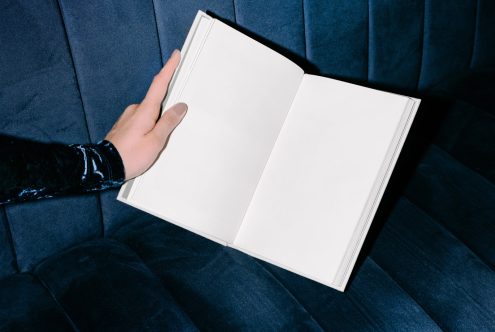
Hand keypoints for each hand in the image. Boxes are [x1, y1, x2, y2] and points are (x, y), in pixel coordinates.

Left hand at [105, 50, 186, 179]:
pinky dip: (149, 128)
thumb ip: (168, 122)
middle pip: (157, 101)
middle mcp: (135, 110)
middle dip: (167, 109)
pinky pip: (142, 121)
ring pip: (150, 114)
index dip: (169, 68)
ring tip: (156, 144)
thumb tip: (180, 107)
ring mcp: (128, 117)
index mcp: (145, 111)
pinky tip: (147, 143)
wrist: (104, 167)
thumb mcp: (156, 141)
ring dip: (157, 123)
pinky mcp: (125, 126)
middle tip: (169, 126)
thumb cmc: (130, 156)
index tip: (175, 55)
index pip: (160, 84)